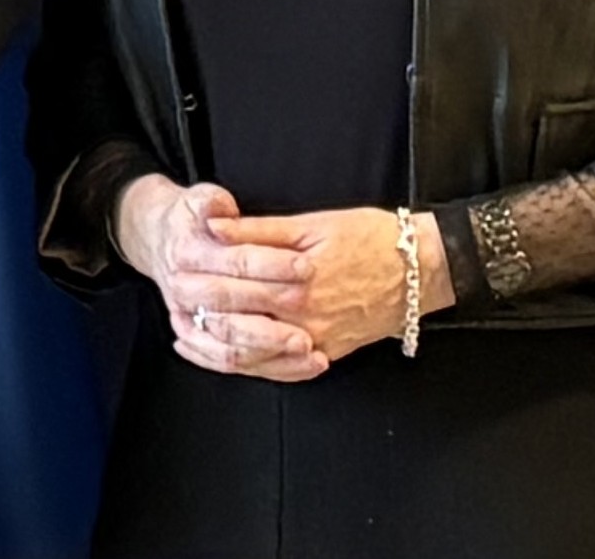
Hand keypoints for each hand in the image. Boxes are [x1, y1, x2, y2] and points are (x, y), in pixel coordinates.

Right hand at [113, 175, 320, 379]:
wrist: (159, 241)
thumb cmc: (189, 219)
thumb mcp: (198, 199)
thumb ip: (212, 203)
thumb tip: (222, 208)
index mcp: (187, 254)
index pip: (235, 262)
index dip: (272, 264)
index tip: (307, 266)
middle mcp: (185, 292)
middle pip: (233, 309)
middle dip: (274, 312)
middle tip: (314, 316)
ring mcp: (190, 321)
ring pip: (231, 348)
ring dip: (273, 352)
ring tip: (312, 350)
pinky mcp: (200, 341)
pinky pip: (233, 365)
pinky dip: (269, 368)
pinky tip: (304, 365)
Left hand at [195, 202, 455, 371]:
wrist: (422, 270)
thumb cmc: (371, 238)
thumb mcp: (313, 224)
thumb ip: (259, 231)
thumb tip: (214, 227)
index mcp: (294, 283)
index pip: (231, 285)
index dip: (198, 276)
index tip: (173, 266)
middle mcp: (301, 319)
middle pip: (233, 322)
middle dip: (198, 309)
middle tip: (172, 296)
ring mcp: (314, 342)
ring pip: (250, 356)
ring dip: (214, 345)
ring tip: (185, 330)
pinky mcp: (326, 354)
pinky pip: (278, 370)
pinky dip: (246, 365)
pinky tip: (223, 356)